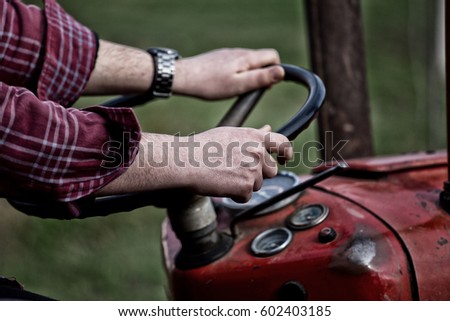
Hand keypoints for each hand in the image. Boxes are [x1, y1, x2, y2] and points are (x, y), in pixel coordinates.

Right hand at [96, 126, 292, 202]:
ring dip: (244, 184)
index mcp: (254, 136)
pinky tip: (221, 185)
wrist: (186, 161)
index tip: (283, 158)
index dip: (285, 153)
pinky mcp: (246, 186)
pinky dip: (235, 195)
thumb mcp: (231, 134)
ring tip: (224, 176)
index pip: (282, 143)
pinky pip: (246, 196)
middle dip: (257, 174)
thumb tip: (268, 128)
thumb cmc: (202, 147)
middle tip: (235, 171)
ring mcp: (253, 169)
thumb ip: (253, 135)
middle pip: (270, 170)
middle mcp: (258, 151)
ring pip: (257, 184)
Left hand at [173, 48, 284, 99]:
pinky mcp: (219, 58)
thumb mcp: (239, 85)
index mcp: (247, 58)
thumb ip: (260, 78)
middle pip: (261, 59)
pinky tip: (225, 84)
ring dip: (249, 74)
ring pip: (248, 62)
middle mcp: (239, 52)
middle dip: (263, 74)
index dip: (275, 71)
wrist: (183, 77)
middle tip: (250, 91)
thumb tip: (281, 71)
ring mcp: (228, 54)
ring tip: (237, 89)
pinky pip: (235, 64)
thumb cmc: (210, 84)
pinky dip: (237, 73)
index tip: (266, 86)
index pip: (273, 56)